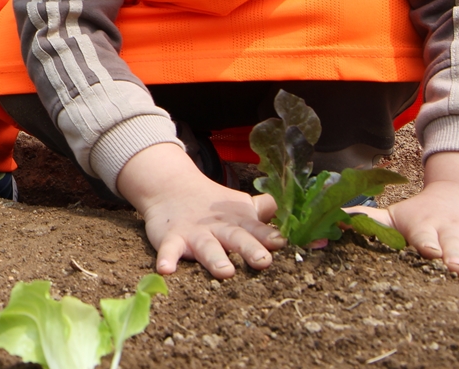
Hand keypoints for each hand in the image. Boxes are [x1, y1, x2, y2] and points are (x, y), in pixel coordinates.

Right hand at [117, 142, 284, 278]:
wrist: (170, 187)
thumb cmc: (213, 207)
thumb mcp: (239, 207)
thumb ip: (263, 212)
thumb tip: (293, 213)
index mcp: (238, 222)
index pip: (257, 229)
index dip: (268, 236)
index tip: (280, 242)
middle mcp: (219, 228)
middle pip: (236, 238)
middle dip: (249, 249)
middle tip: (262, 261)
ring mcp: (195, 233)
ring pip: (207, 247)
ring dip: (215, 259)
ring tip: (225, 271)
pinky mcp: (171, 238)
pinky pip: (168, 250)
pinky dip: (167, 258)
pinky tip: (165, 270)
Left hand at [357, 152, 458, 280]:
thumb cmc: (420, 215)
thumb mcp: (393, 215)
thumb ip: (364, 219)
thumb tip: (325, 220)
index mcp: (427, 228)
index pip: (426, 237)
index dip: (428, 244)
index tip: (429, 251)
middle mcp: (454, 233)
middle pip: (456, 247)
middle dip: (456, 257)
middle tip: (455, 267)